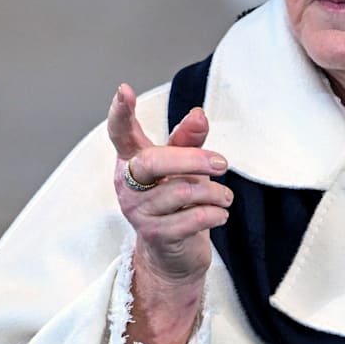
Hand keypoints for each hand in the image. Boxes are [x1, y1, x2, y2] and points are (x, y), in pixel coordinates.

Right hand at [108, 84, 231, 343]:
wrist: (173, 253)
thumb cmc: (178, 200)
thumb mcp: (184, 167)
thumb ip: (189, 141)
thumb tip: (199, 113)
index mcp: (132, 161)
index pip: (120, 133)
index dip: (120, 113)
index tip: (124, 90)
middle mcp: (128, 184)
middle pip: (154, 161)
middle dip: (193, 160)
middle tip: (223, 164)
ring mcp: (138, 211)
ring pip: (182, 192)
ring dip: (216, 194)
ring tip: (224, 197)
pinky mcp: (155, 235)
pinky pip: (193, 219)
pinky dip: (216, 214)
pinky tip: (219, 215)